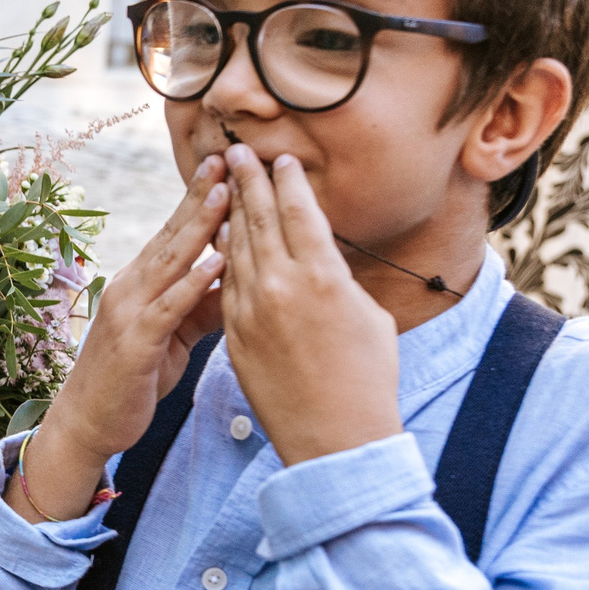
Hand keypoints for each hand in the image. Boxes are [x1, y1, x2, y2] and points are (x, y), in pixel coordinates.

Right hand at [7, 157, 228, 523]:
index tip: (227, 165)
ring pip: (170, 262)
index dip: (199, 199)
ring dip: (199, 227)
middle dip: (201, 196)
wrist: (88, 424)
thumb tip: (238, 279)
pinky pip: (168, 307)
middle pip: (172, 235)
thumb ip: (201, 306)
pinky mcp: (135, 342)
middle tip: (229, 158)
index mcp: (140, 284)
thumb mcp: (173, 337)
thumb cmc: (132, 380)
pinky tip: (217, 264)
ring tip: (227, 194)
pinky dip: (193, 284)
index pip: (174, 233)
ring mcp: (129, 312)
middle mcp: (130, 288)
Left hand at [219, 146, 399, 464]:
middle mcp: (282, 286)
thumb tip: (322, 256)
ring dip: (231, 212)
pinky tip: (220, 238)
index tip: (280, 158)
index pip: (300, 212)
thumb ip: (339, 279)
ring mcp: (252, 310)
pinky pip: (225, 284)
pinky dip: (222, 256)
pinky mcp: (235, 335)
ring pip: (236, 248)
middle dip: (249, 182)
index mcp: (323, 276)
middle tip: (237, 151)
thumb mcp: (369, 316)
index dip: (288, 181)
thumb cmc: (368, 377)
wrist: (335, 437)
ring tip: (224, 183)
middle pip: (260, 220)